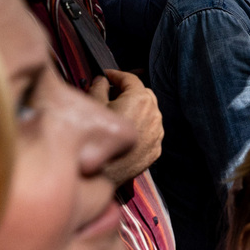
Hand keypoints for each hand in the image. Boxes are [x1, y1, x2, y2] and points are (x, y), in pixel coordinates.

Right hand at [88, 69, 162, 185]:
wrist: (99, 175)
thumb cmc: (94, 138)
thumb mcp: (92, 106)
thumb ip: (99, 87)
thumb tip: (102, 81)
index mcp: (140, 100)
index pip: (131, 79)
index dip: (117, 74)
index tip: (107, 75)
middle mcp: (154, 115)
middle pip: (144, 94)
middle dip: (129, 90)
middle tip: (111, 92)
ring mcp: (157, 134)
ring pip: (150, 113)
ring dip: (137, 109)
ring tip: (118, 112)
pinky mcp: (155, 150)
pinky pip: (151, 132)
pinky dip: (141, 127)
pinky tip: (125, 130)